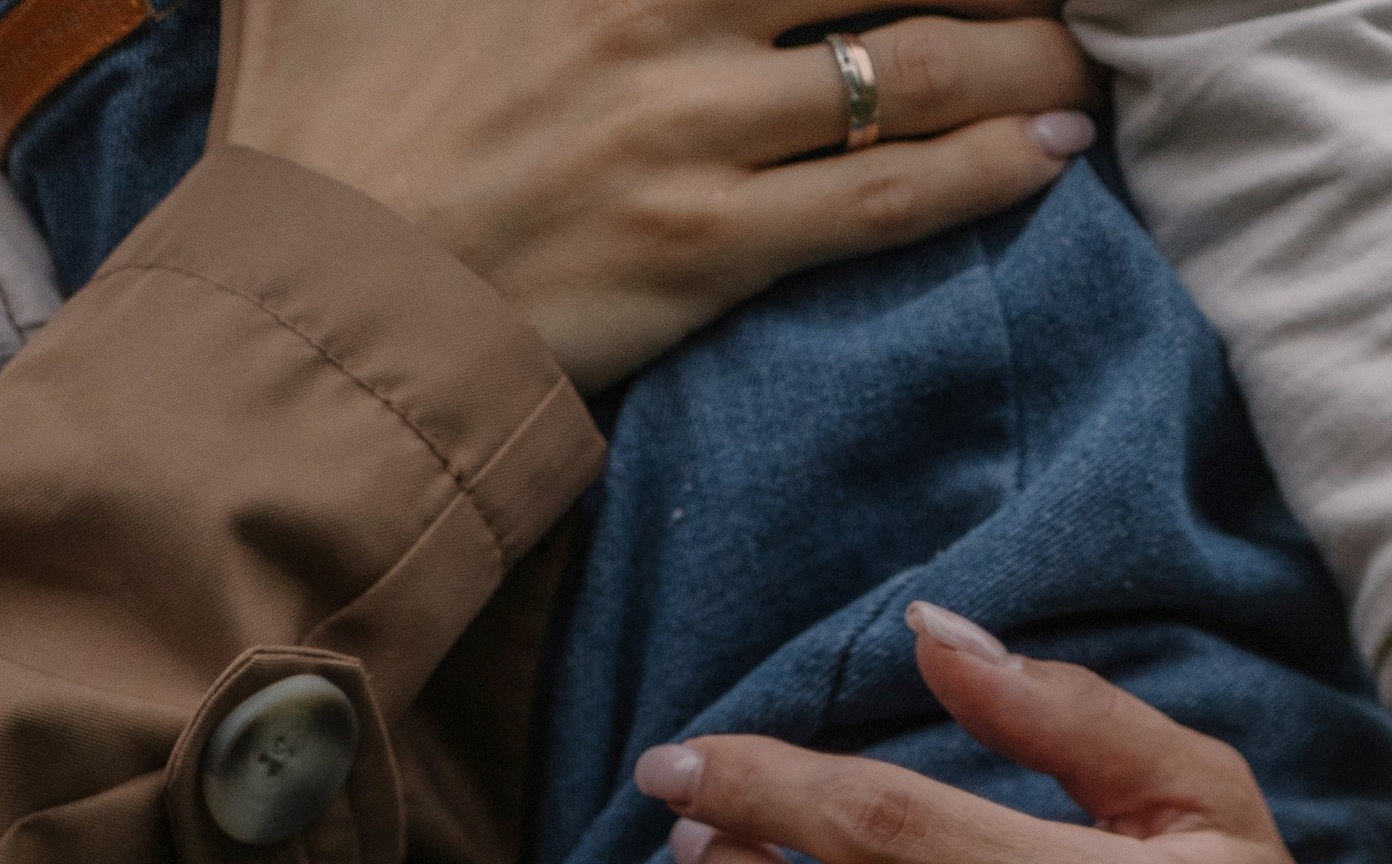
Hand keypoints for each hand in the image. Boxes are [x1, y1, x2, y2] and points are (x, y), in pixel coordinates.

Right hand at [221, 0, 1095, 392]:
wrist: (312, 305)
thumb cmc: (318, 130)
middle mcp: (657, 9)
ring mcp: (691, 126)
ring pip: (912, 66)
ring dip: (1022, 55)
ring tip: (1078, 59)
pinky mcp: (708, 246)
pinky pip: (885, 200)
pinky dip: (984, 169)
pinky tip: (1046, 151)